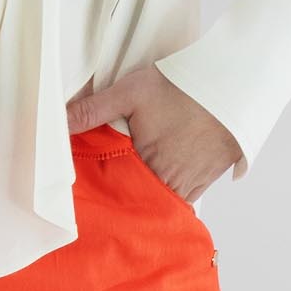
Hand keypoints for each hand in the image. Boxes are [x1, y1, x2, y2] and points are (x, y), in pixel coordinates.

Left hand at [65, 64, 243, 203]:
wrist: (232, 87)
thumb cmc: (182, 89)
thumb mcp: (130, 93)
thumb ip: (93, 110)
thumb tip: (59, 123)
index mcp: (148, 169)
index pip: (119, 197)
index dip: (106, 198)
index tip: (93, 200)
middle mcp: (171, 184)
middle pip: (142, 203)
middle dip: (126, 201)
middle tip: (109, 199)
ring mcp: (191, 184)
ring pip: (162, 203)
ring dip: (149, 198)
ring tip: (132, 189)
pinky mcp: (206, 180)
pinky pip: (183, 198)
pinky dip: (170, 194)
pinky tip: (159, 181)